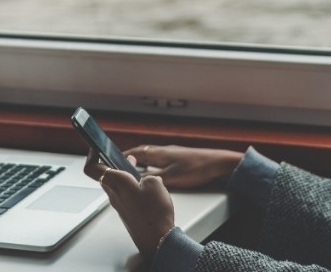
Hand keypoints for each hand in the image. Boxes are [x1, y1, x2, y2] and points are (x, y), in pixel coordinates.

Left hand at [84, 149, 173, 260]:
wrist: (158, 240)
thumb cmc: (155, 214)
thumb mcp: (156, 184)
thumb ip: (147, 176)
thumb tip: (144, 179)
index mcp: (117, 183)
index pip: (92, 168)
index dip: (91, 154)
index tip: (95, 145)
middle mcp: (114, 194)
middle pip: (103, 174)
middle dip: (109, 162)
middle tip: (116, 154)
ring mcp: (119, 204)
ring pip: (113, 184)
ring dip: (120, 173)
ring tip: (133, 166)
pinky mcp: (126, 211)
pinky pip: (122, 194)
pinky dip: (128, 185)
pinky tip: (142, 184)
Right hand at [125, 145, 242, 188]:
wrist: (218, 164)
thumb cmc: (196, 168)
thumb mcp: (171, 178)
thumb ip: (152, 178)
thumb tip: (135, 180)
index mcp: (159, 153)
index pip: (135, 152)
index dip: (123, 157)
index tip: (112, 161)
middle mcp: (163, 151)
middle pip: (142, 153)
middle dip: (130, 160)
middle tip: (121, 167)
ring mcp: (172, 154)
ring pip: (151, 157)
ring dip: (142, 162)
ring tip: (135, 171)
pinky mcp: (180, 159)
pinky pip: (160, 161)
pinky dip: (152, 166)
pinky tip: (155, 173)